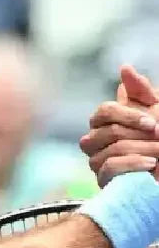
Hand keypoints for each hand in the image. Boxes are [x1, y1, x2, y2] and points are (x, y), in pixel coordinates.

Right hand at [79, 65, 158, 186]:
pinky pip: (110, 168)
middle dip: (139, 135)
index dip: (127, 115)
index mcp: (103, 121)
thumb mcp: (154, 109)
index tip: (152, 122)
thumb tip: (124, 67)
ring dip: (141, 150)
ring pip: (110, 150)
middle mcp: (93, 140)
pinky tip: (151, 165)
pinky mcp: (102, 180)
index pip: (104, 112)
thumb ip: (140, 89)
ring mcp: (96, 160)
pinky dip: (133, 165)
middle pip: (107, 131)